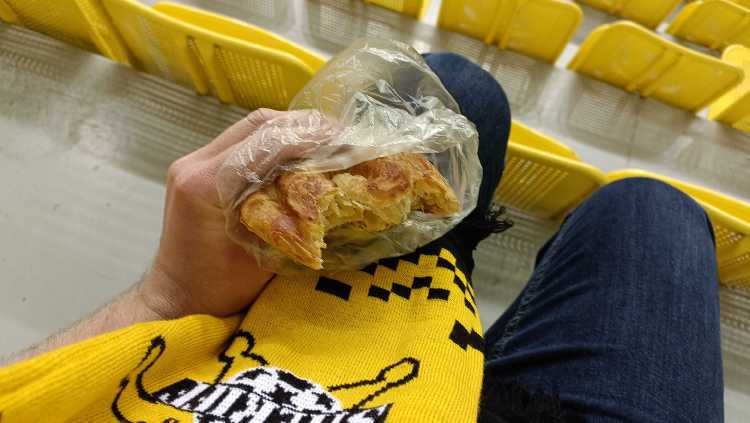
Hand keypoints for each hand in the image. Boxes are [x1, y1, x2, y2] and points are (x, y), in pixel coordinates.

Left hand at [138, 108, 331, 317]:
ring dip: (291, 129)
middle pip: (257, 123)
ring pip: (250, 127)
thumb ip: (292, 222)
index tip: (344, 140)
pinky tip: (299, 153)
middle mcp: (195, 165)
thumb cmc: (218, 290)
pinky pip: (242, 142)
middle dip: (305, 124)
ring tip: (327, 141)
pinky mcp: (198, 168)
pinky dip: (274, 142)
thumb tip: (334, 195)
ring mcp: (193, 162)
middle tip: (342, 135)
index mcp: (206, 186)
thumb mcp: (264, 259)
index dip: (309, 135)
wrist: (177, 298)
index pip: (265, 141)